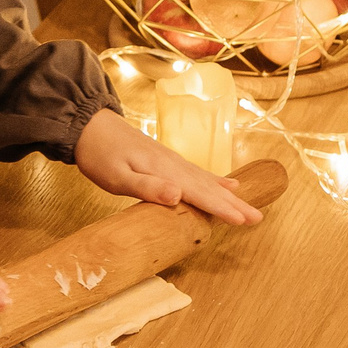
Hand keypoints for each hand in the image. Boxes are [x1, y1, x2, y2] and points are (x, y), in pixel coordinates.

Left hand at [73, 109, 262, 223]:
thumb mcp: (117, 177)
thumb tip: (179, 195)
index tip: (245, 220)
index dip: (223, 208)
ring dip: (229, 196)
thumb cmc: (100, 155)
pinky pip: (198, 174)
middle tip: (258, 218)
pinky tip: (228, 185)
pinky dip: (216, 181)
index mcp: (166, 172)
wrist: (89, 127)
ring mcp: (172, 162)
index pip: (200, 194)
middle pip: (210, 188)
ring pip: (208, 181)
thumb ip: (147, 187)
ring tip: (249, 206)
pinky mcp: (167, 161)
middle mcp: (174, 166)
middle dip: (234, 205)